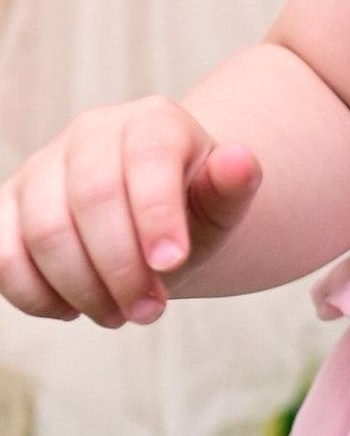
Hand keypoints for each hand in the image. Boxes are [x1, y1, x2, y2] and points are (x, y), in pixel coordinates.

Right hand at [0, 102, 262, 325]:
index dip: (157, 215)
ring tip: (118, 314)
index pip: (148, 157)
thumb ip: (233, 187)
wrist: (149, 216)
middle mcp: (90, 133)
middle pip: (92, 198)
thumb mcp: (220, 204)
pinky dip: (35, 295)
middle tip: (147, 312)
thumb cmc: (188, 210)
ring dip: (82, 288)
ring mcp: (42, 168)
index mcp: (151, 121)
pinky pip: (2, 255)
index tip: (172, 265)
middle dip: (121, 267)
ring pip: (43, 231)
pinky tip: (71, 308)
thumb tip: (240, 160)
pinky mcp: (7, 207)